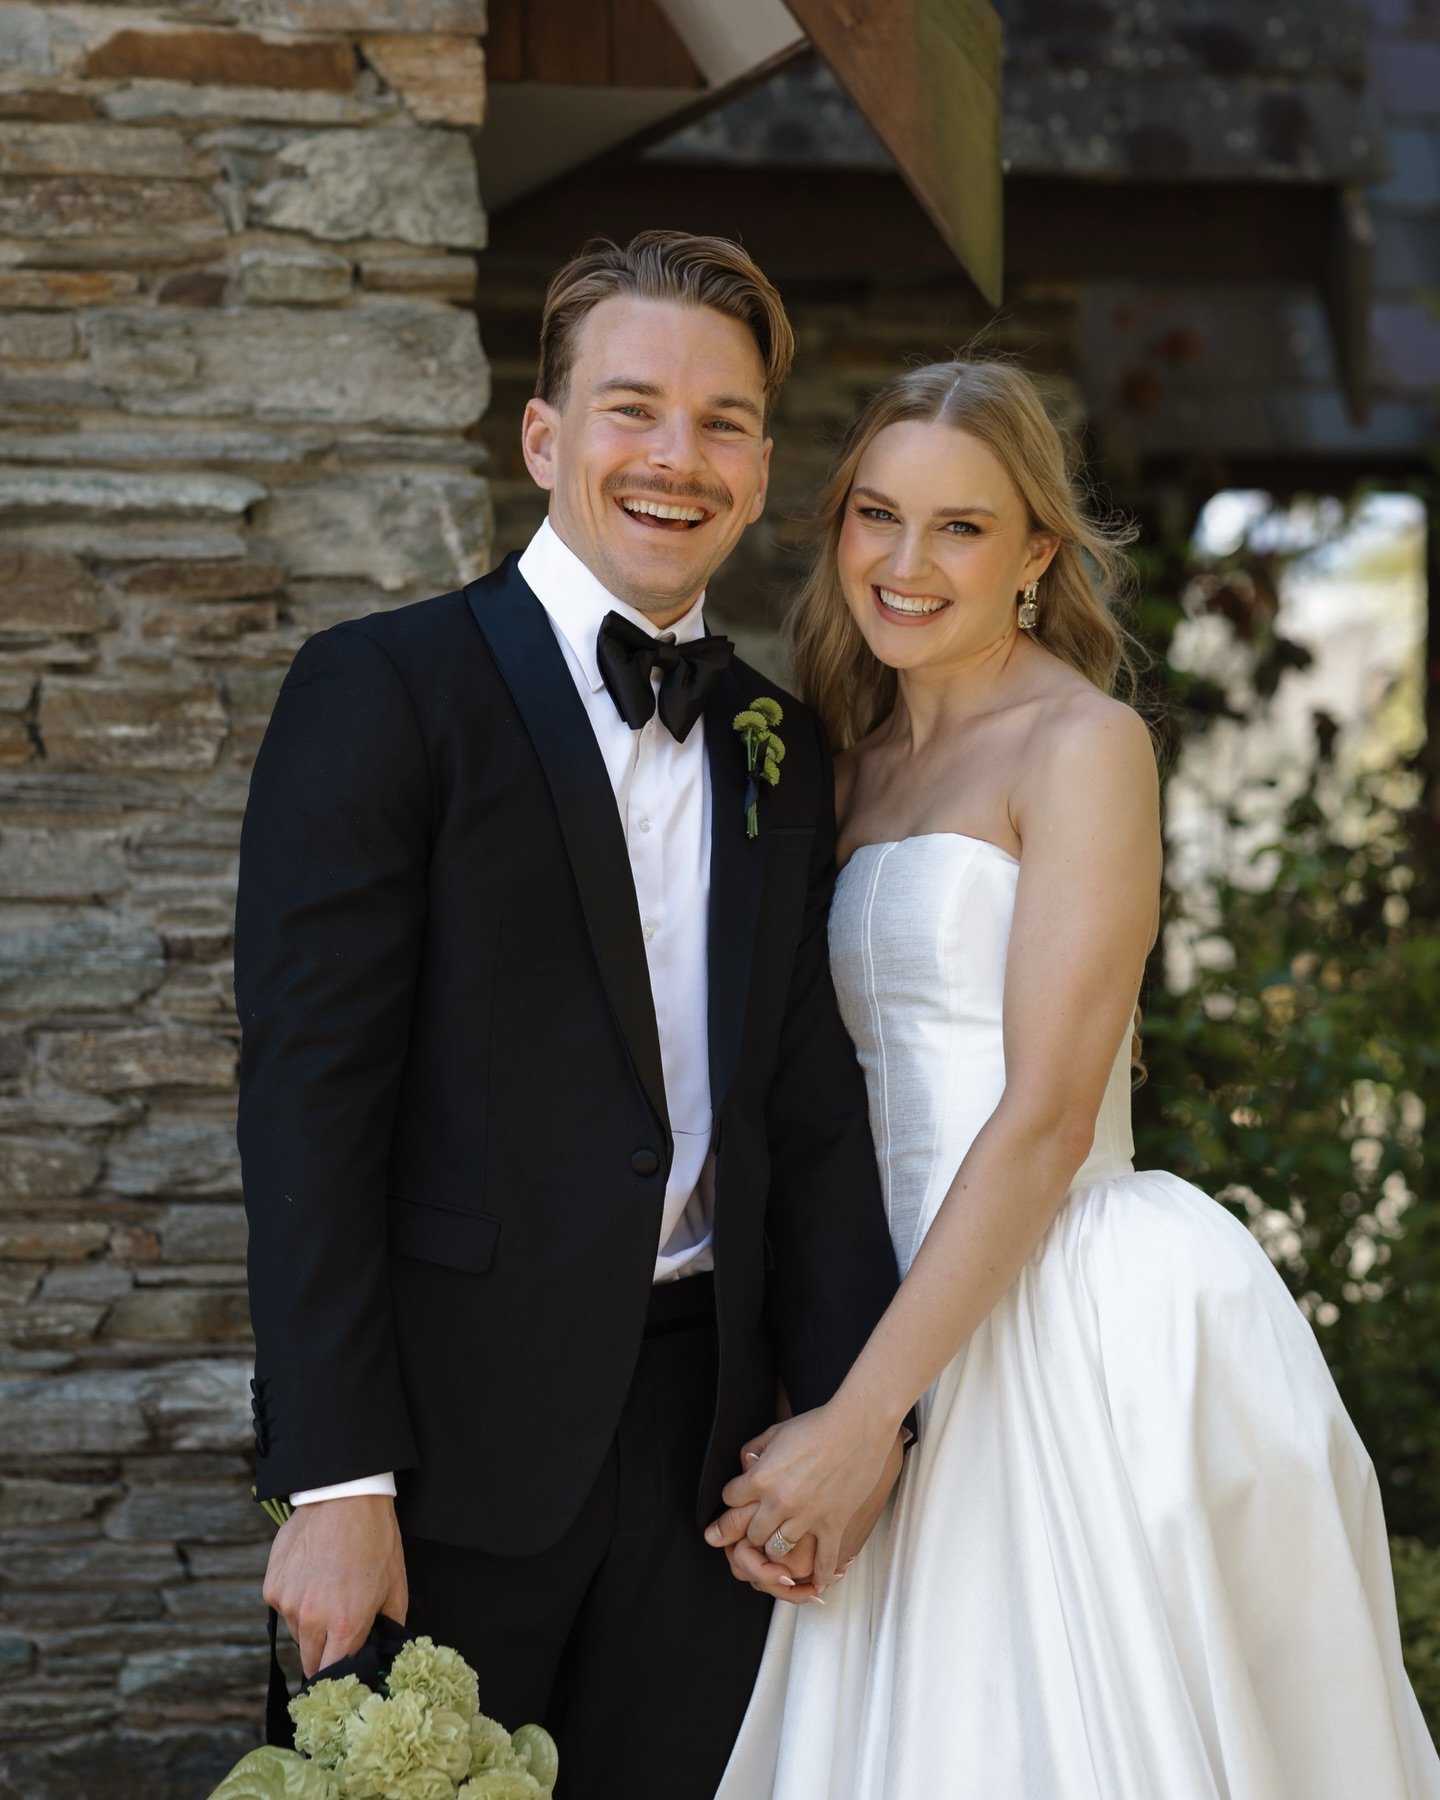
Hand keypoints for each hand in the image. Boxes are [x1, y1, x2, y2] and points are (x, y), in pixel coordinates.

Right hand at [262, 1495, 406, 1676]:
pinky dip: (295, 1600)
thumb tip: (386, 1651)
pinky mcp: (272, 1586)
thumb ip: (390, 1626)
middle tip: (339, 1629)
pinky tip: (311, 1575)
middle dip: (325, 1651)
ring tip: (328, 1591)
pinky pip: (283, 1608)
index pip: (334, 1674)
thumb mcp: (396, 1584)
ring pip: (296, 1633)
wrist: (344, 1495)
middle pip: (311, 1660)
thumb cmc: (375, 1538)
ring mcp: (287, 1603)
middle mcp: (311, 1619)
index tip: (346, 1671)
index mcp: (345, 1623)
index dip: (341, 1676)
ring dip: (310, 1624)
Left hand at [715, 1403, 896, 1589]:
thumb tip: (745, 1464)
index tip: (740, 1501)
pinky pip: (822, 1560)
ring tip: (782, 1542)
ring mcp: (806, 1516)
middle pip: (751, 1533)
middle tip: (760, 1527)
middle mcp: (779, 1502)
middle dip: (753, 1530)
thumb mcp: (777, 1431)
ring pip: (778, 1550)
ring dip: (778, 1547)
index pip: (730, 1501)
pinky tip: (815, 1579)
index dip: (734, 1500)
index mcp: (762, 1477)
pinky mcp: (832, 1524)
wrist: (858, 1426)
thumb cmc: (818, 1425)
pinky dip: (818, 1573)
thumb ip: (755, 1450)